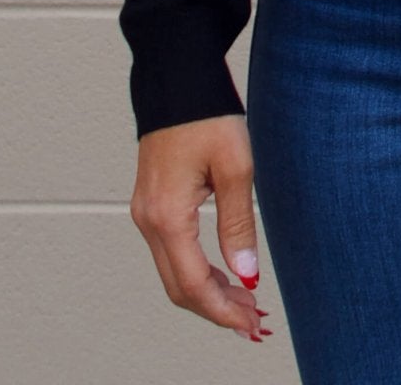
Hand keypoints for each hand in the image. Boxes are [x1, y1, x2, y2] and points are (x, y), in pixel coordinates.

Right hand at [130, 114, 273, 342]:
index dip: (223, 311)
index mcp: (167, 216)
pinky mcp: (152, 203)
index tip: (251, 325)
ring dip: (207, 294)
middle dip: (216, 310)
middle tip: (254, 323)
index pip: (193, 284)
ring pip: (173, 272)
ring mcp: (146, 212)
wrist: (177, 76)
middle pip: (179, 287)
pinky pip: (171, 252)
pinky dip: (196, 271)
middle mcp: (148, 220)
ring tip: (245, 303)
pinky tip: (222, 274)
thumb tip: (246, 275)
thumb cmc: (207, 114)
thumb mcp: (235, 167)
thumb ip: (238, 225)